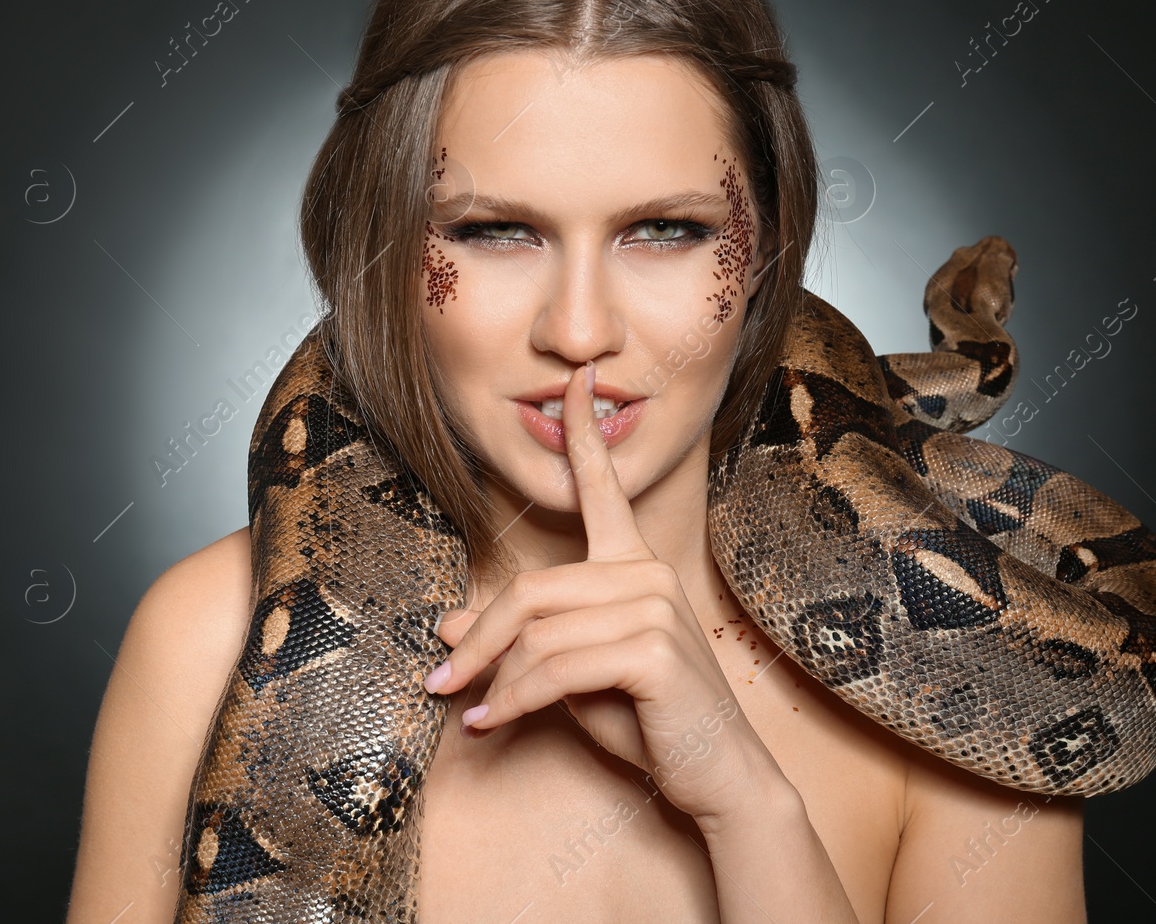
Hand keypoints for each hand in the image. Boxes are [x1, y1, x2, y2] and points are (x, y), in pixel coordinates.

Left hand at [426, 359, 779, 823]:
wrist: (715, 775)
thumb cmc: (647, 721)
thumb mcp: (571, 676)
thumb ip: (523, 643)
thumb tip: (450, 626)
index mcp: (634, 566)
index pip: (604, 487)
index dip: (584, 432)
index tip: (576, 380)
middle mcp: (647, 573)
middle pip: (531, 590)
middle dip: (479, 639)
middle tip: (441, 679)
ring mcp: (655, 607)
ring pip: (538, 633)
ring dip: (493, 678)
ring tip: (472, 712)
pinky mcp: (654, 649)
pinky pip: (556, 669)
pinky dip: (515, 700)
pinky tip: (493, 723)